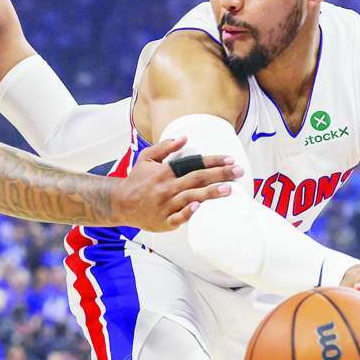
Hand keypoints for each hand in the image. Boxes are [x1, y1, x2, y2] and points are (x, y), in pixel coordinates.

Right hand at [113, 137, 240, 231]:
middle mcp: (167, 187)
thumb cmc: (136, 180)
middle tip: (239, 171)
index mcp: (165, 172)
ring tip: (228, 189)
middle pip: (197, 179)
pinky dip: (188, 213)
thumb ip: (165, 147)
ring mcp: (166, 205)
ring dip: (210, 193)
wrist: (120, 203)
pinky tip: (199, 207)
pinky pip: (178, 218)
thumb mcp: (146, 158)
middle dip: (220, 175)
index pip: (193, 164)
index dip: (213, 161)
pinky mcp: (164, 221)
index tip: (230, 159)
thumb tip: (184, 137)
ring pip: (191, 197)